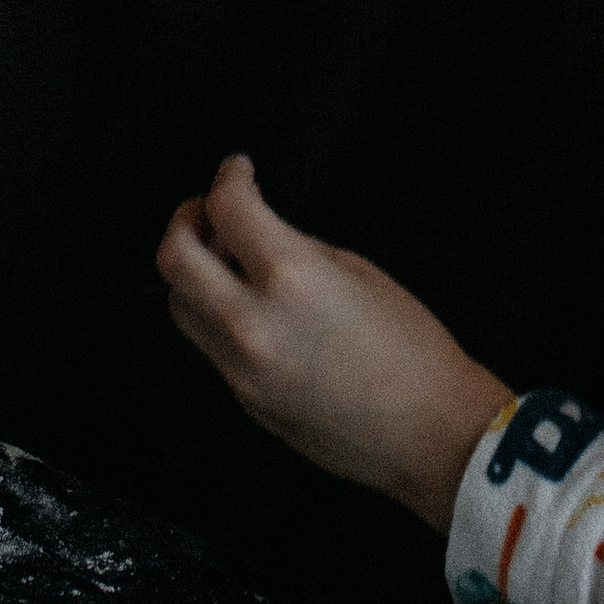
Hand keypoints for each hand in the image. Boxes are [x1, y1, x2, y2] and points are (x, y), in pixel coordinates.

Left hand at [157, 154, 509, 531]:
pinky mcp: (245, 401)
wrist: (430, 432)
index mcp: (290, 278)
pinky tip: (252, 307)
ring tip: (230, 261)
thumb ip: (293, 246)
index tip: (237, 171)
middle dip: (187, 220)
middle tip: (211, 211)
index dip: (229, 176)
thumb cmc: (410, 349)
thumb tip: (252, 233)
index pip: (225, 208)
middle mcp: (252, 324)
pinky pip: (209, 346)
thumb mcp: (355, 271)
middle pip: (173, 258)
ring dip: (194, 273)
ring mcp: (242, 371)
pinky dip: (218, 315)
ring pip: (181, 305)